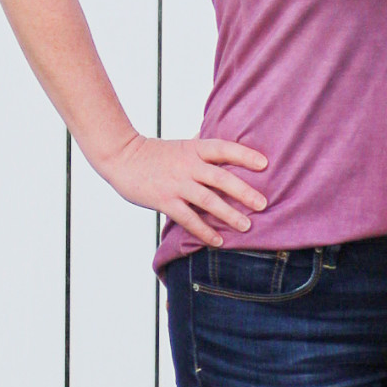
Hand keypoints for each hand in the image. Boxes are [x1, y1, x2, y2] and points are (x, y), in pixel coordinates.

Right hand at [98, 133, 268, 247]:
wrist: (122, 158)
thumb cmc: (155, 153)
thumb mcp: (182, 145)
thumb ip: (203, 149)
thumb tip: (227, 146)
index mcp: (194, 149)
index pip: (224, 149)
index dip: (245, 155)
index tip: (265, 164)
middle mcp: (188, 166)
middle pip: (221, 178)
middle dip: (243, 192)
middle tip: (263, 204)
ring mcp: (176, 184)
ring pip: (207, 200)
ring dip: (228, 215)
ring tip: (246, 227)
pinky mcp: (164, 201)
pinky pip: (188, 218)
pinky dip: (204, 231)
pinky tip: (217, 241)